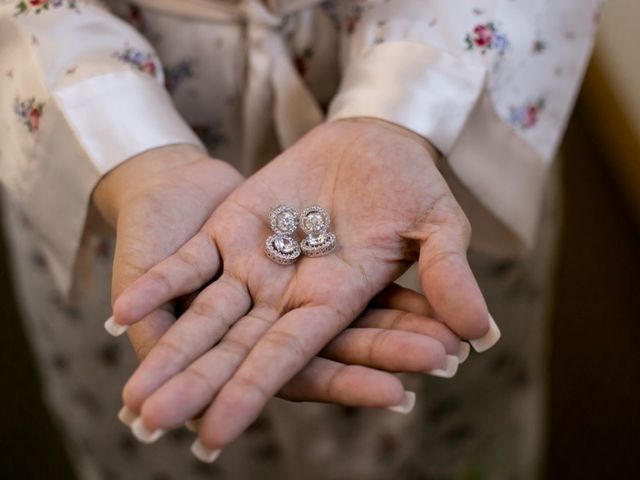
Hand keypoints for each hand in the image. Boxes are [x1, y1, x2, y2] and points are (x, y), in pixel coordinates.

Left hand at [113, 119, 497, 457]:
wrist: (370, 139)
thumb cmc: (409, 180)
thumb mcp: (437, 222)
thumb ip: (450, 274)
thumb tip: (482, 335)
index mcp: (337, 299)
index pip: (293, 354)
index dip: (255, 389)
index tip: (217, 432)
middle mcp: (290, 293)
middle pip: (238, 348)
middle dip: (198, 386)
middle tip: (153, 426)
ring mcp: (256, 263)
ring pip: (206, 317)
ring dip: (170, 352)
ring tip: (131, 397)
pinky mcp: (230, 231)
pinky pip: (189, 264)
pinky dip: (160, 286)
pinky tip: (121, 315)